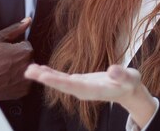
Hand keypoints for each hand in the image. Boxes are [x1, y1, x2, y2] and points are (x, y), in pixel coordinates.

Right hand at [0, 17, 33, 100]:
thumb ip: (15, 28)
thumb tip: (28, 20)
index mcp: (25, 51)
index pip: (26, 45)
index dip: (15, 48)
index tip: (5, 53)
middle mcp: (29, 66)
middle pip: (28, 58)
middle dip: (19, 58)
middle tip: (3, 62)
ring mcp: (27, 80)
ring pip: (28, 70)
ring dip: (20, 69)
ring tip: (4, 71)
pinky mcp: (23, 91)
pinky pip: (25, 83)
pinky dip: (18, 81)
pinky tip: (6, 79)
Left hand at [25, 64, 156, 126]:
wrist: (128, 90)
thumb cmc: (129, 84)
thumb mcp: (130, 78)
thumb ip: (121, 75)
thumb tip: (113, 70)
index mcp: (93, 90)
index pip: (72, 86)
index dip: (57, 81)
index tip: (44, 76)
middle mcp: (83, 90)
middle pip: (61, 85)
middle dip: (45, 78)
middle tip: (29, 72)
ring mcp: (80, 87)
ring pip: (59, 82)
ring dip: (44, 76)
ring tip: (29, 70)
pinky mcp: (79, 82)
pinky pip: (62, 78)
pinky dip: (51, 73)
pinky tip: (41, 69)